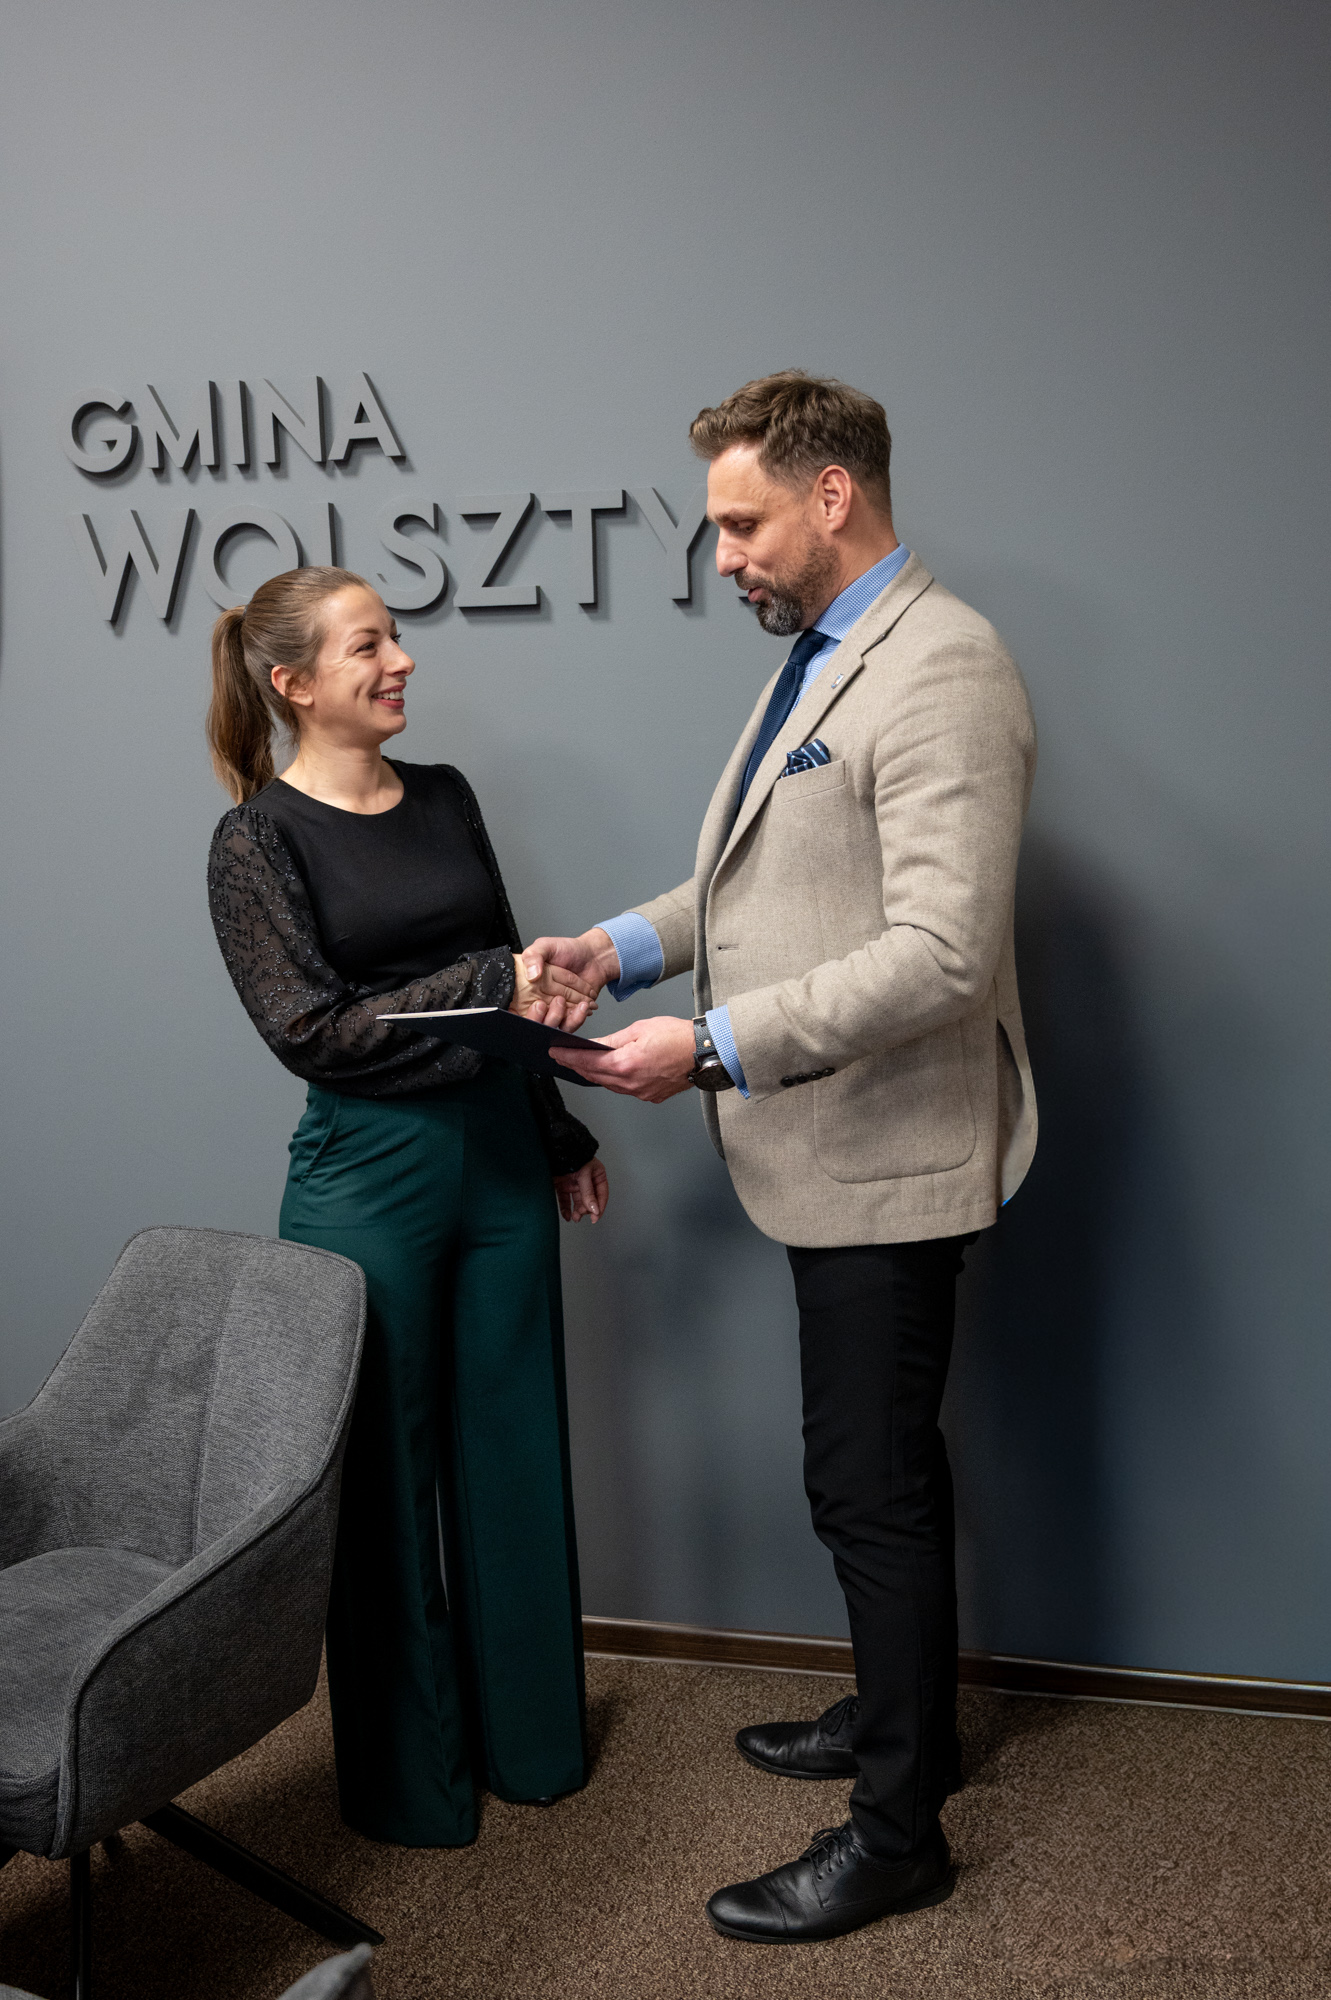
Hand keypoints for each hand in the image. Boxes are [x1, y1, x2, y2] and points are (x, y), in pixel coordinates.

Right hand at [520, 928, 620, 1024]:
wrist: (593, 956)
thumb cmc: (568, 949)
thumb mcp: (546, 945)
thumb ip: (534, 956)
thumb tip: (532, 975)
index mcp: (527, 985)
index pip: (521, 1004)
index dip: (529, 1009)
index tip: (539, 1003)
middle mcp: (538, 998)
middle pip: (538, 1017)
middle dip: (549, 1013)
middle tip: (559, 1000)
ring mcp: (553, 1008)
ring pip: (552, 1023)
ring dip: (565, 1016)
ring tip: (577, 1003)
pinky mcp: (568, 1014)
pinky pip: (567, 1024)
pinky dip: (576, 1018)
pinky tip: (584, 1007)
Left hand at [553, 1015, 695, 1102]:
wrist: (703, 1053)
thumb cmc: (677, 1036)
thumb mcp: (640, 1029)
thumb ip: (613, 1040)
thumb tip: (595, 1045)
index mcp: (625, 1063)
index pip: (587, 1062)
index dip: (569, 1057)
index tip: (556, 1053)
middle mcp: (631, 1083)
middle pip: (595, 1076)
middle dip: (577, 1066)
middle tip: (564, 1058)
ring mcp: (641, 1092)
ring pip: (609, 1085)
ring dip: (595, 1074)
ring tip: (584, 1064)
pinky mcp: (651, 1096)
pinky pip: (625, 1089)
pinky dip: (615, 1080)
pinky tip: (612, 1071)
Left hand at [554, 1157, 608, 1222]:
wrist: (556, 1148)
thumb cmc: (573, 1155)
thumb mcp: (584, 1174)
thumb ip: (588, 1192)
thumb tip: (595, 1209)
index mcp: (597, 1175)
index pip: (602, 1194)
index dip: (600, 1207)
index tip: (595, 1217)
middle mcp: (586, 1180)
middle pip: (589, 1200)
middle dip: (586, 1210)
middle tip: (581, 1215)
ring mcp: (574, 1183)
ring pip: (577, 1202)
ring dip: (577, 1211)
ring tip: (575, 1218)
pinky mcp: (562, 1185)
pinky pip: (565, 1200)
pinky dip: (566, 1209)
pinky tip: (566, 1216)